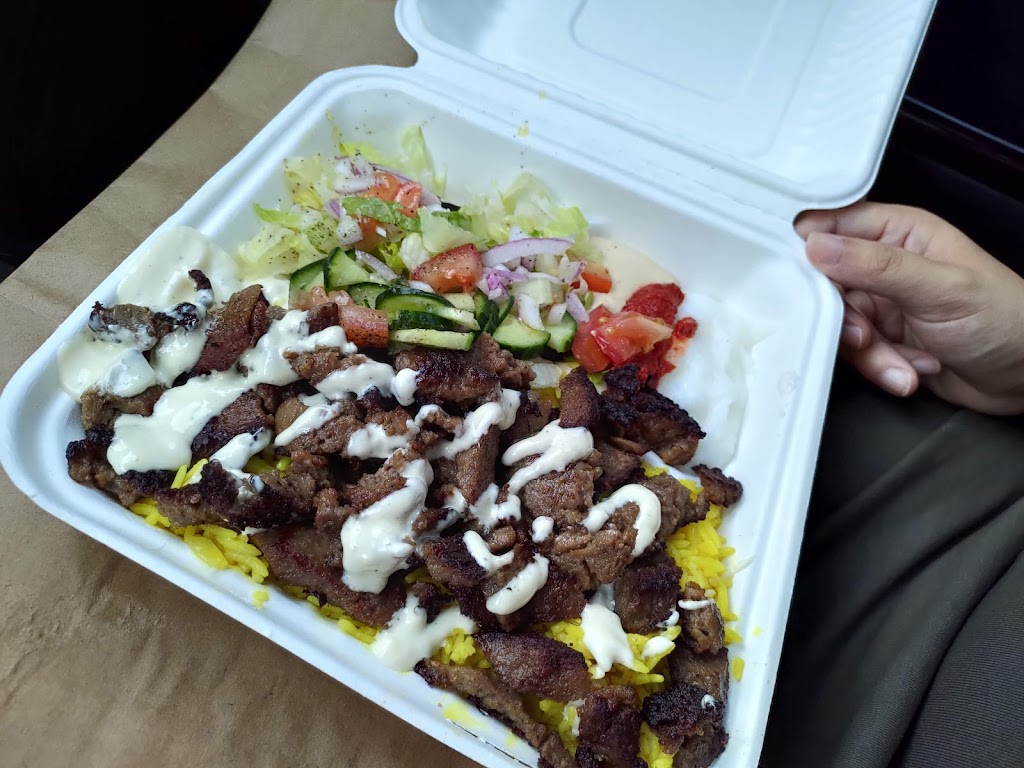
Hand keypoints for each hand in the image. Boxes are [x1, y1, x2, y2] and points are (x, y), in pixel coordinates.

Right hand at [796, 201, 1023, 414]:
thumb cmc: (1005, 320)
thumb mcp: (940, 288)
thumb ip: (876, 266)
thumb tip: (817, 245)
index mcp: (900, 232)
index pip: (834, 225)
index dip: (809, 247)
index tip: (798, 278)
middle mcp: (885, 264)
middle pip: (826, 282)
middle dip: (842, 317)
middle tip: (865, 336)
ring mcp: (882, 304)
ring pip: (839, 324)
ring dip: (868, 352)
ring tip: (903, 364)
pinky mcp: (882, 340)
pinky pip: (855, 353)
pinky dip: (880, 368)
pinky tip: (913, 372)